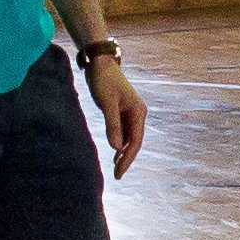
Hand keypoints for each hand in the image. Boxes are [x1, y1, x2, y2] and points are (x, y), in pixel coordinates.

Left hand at [85, 49, 145, 176]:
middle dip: (126, 159)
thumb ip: (112, 125)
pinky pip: (123, 132)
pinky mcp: (122, 111)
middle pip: (134, 142)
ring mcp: (130, 113)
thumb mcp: (106, 103)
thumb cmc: (103, 80)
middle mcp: (137, 114)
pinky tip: (114, 152)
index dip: (128, 159)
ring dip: (123, 153)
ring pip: (129, 138)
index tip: (119, 172)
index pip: (135, 142)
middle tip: (117, 176)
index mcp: (138, 112)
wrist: (100, 63)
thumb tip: (116, 148)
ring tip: (116, 168)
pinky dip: (119, 143)